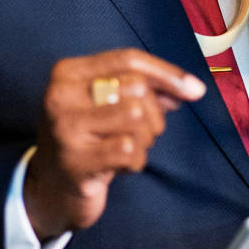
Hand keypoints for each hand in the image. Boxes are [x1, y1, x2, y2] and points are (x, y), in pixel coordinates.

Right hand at [23, 48, 205, 238]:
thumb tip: (191, 88)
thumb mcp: (109, 104)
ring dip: (145, 139)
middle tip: (141, 134)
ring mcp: (65, 128)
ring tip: (127, 149)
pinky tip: (119, 167)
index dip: (166, 73)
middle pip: (136, 87)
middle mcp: (61, 95)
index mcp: (68, 72)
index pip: (128, 59)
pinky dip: (136, 161)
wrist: (52, 189)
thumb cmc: (90, 139)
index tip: (196, 90)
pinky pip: (129, 150)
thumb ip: (146, 89)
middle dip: (153, 114)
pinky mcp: (75, 161)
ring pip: (136, 116)